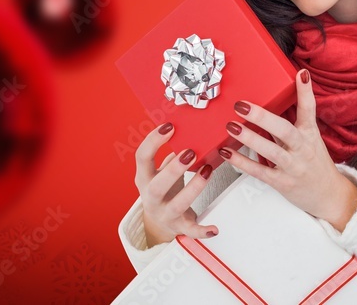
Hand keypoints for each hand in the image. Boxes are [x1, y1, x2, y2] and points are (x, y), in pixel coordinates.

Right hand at [133, 122, 218, 246]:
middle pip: (156, 186)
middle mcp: (150, 197)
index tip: (169, 126)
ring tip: (208, 171)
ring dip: (193, 188)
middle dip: (173, 169)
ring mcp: (163, 213)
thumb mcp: (160, 169)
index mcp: (143, 178)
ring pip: (176, 205)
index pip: (141, 157)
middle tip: (190, 152)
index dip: (153, 141)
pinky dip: (202, 230)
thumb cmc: (164, 187)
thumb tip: (192, 126)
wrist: (159, 221)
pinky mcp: (178, 227)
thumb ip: (172, 152)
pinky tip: (215, 228)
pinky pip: (190, 230)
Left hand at [220, 68, 356, 231]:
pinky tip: (227, 152)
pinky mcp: (282, 182)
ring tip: (232, 126)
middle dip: (263, 117)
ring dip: (250, 138)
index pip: (309, 109)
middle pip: (285, 130)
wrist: (328, 195)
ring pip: (271, 151)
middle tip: (242, 105)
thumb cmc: (314, 163)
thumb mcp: (309, 138)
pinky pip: (260, 172)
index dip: (305, 92)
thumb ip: (292, 121)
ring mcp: (293, 166)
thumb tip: (273, 98)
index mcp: (310, 134)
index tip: (300, 74)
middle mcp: (303, 148)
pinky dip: (242, 162)